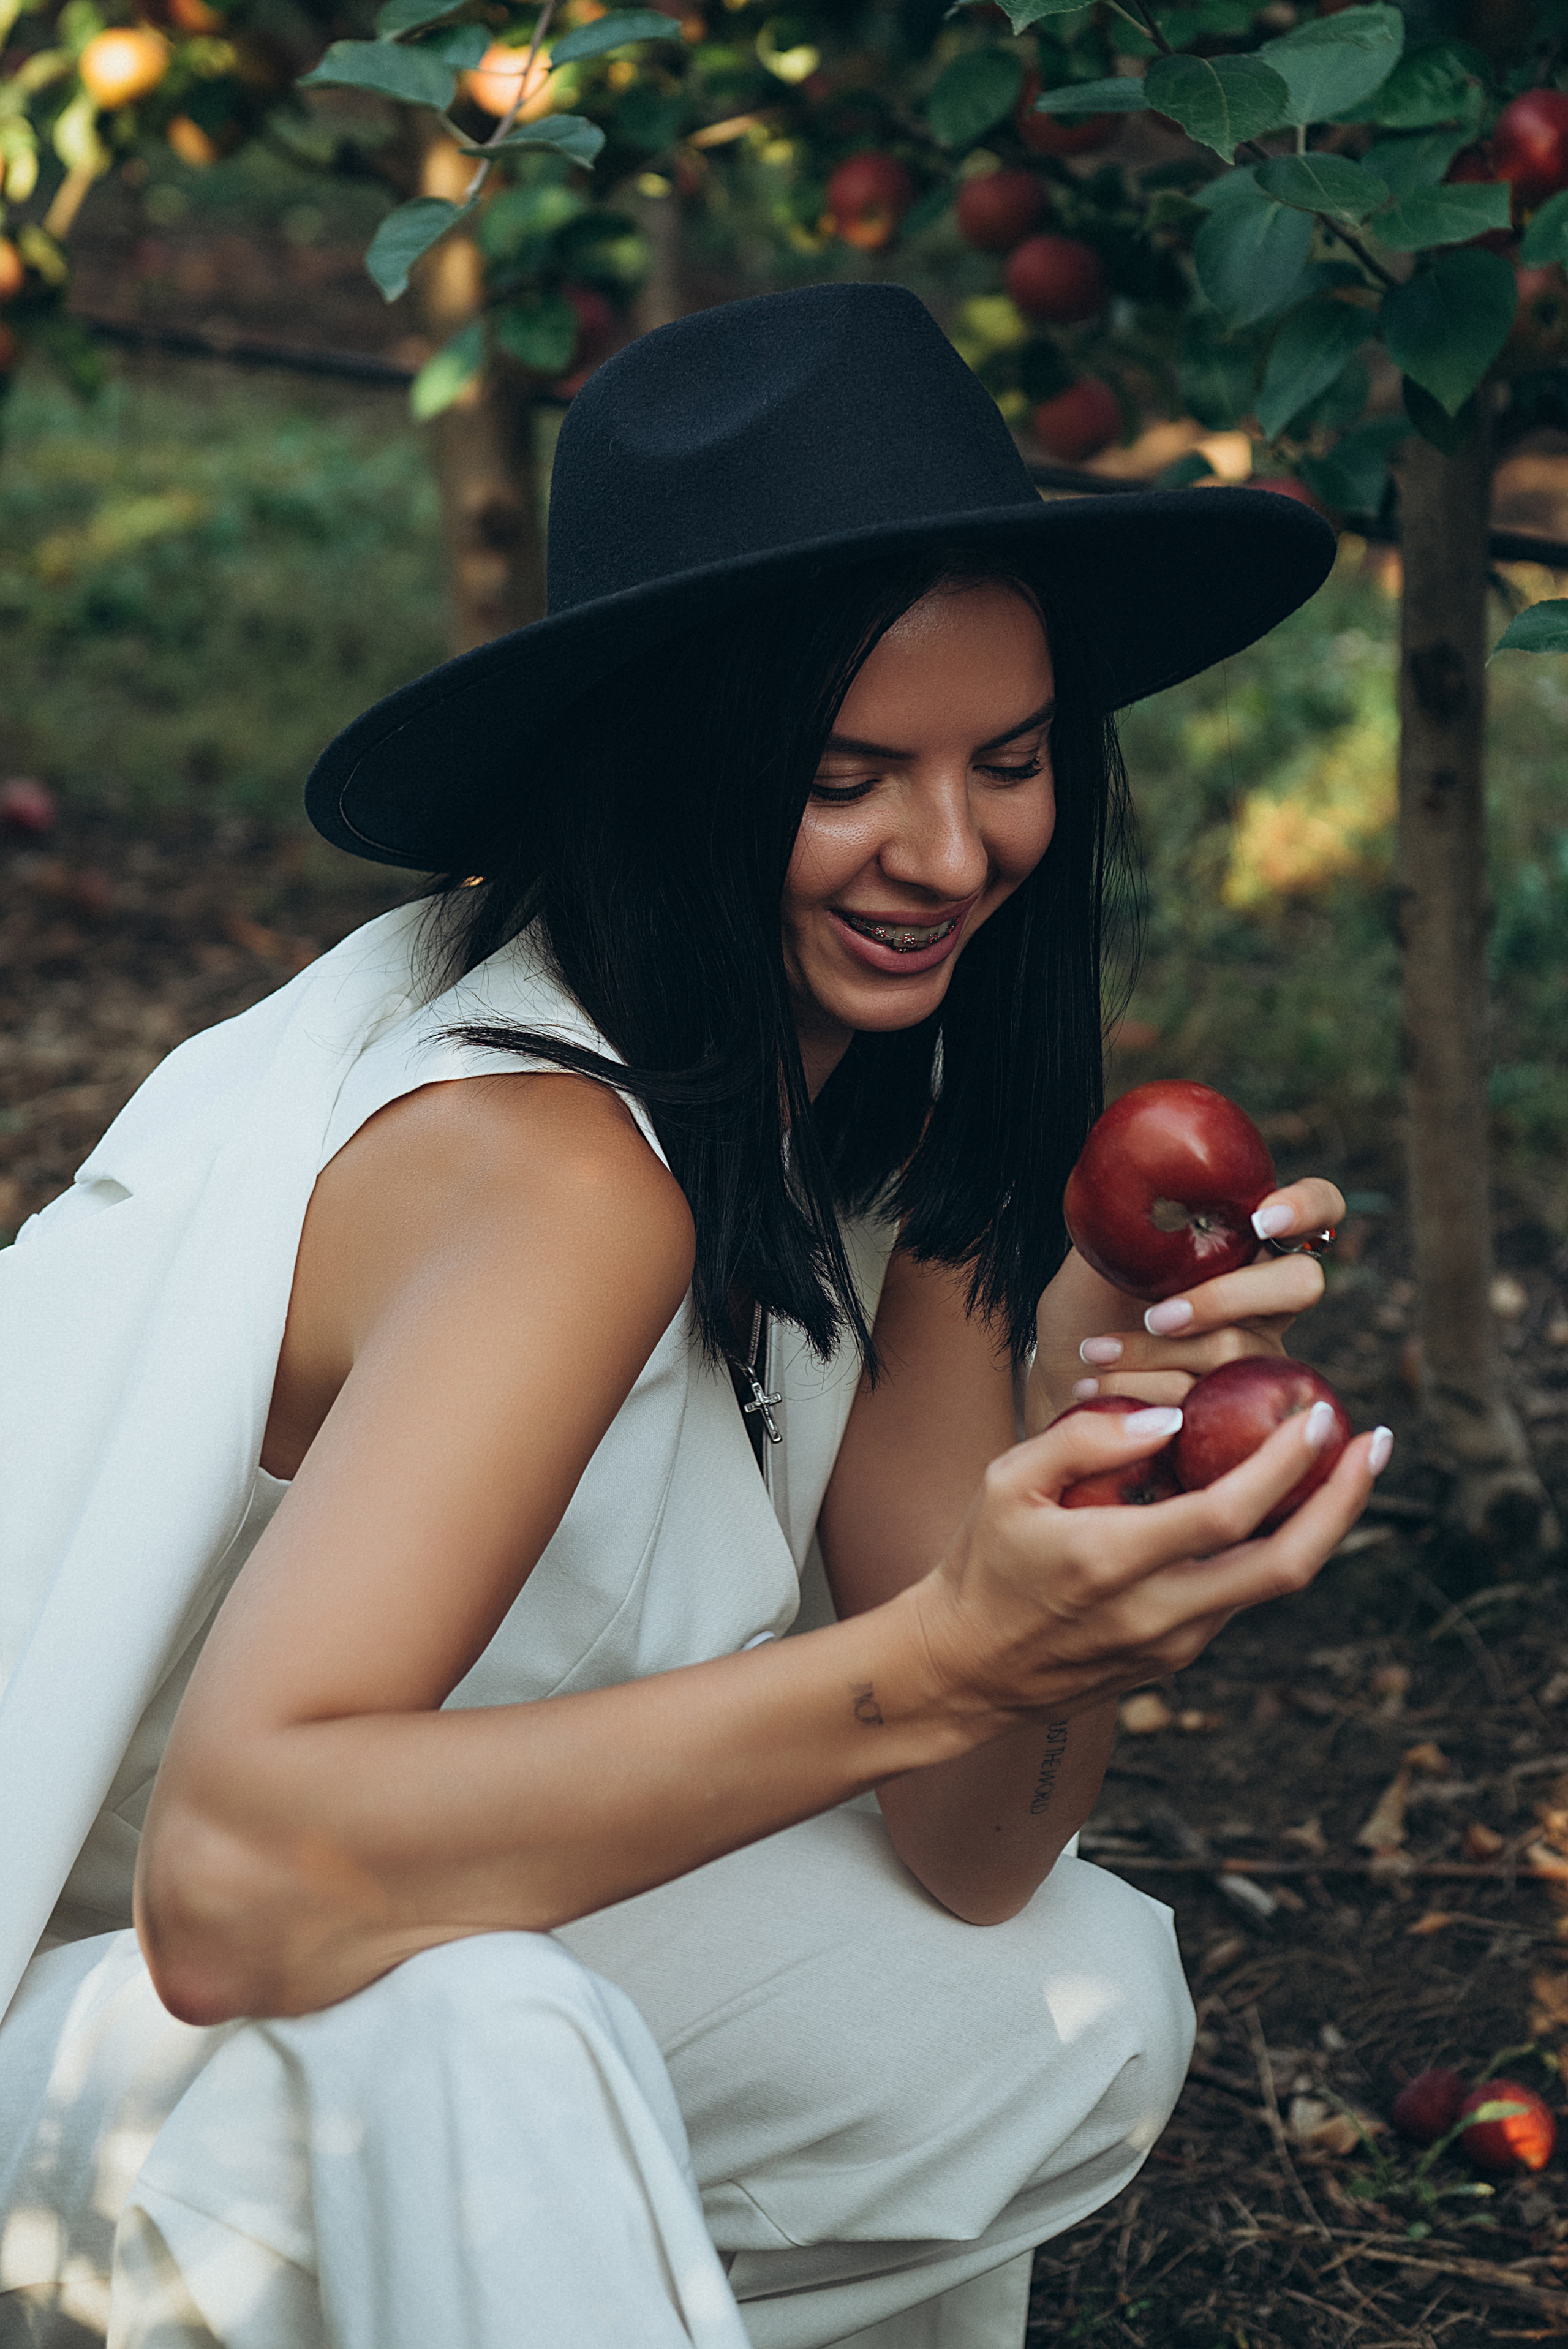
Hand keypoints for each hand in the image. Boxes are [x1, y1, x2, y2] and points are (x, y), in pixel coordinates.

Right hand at [912, 1394, 1387, 1724]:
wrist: (963, 1670)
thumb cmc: (980, 1563)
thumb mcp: (1007, 1483)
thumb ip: (1085, 1440)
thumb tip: (1170, 1417)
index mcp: (1111, 1561)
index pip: (1227, 1512)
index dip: (1284, 1465)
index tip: (1319, 1417)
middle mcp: (1157, 1614)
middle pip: (1287, 1566)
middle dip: (1343, 1504)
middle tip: (1373, 1444)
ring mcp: (1173, 1646)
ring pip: (1271, 1585)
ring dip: (1316, 1525)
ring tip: (1335, 1465)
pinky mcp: (1175, 1662)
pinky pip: (1238, 1598)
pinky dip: (1268, 1547)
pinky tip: (1273, 1505)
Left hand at [1033, 1177, 1344, 1417]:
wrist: (1059, 1377)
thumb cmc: (1085, 1306)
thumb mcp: (1097, 1251)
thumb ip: (1125, 1213)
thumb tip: (1132, 1169)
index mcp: (1246, 1246)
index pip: (1318, 1209)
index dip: (1308, 1207)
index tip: (1261, 1218)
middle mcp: (1267, 1300)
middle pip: (1300, 1286)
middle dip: (1226, 1298)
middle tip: (1156, 1315)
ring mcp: (1258, 1356)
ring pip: (1240, 1350)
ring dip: (1156, 1353)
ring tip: (1095, 1352)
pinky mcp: (1232, 1411)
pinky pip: (1205, 1399)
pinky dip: (1143, 1390)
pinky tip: (1094, 1386)